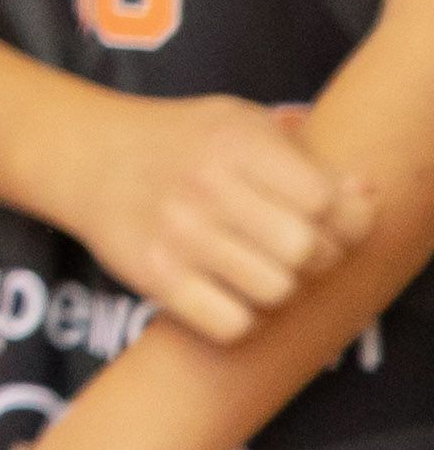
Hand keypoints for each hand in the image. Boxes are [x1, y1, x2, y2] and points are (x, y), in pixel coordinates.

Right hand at [68, 89, 370, 341]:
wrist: (84, 155)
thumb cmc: (180, 143)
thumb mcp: (240, 124)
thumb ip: (305, 158)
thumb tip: (365, 197)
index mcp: (235, 141)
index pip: (326, 202)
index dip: (337, 220)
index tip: (317, 219)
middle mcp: (206, 184)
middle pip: (306, 252)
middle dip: (311, 259)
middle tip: (288, 250)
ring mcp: (177, 232)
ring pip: (276, 293)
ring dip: (275, 288)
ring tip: (254, 269)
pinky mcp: (153, 275)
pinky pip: (232, 325)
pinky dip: (238, 318)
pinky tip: (224, 292)